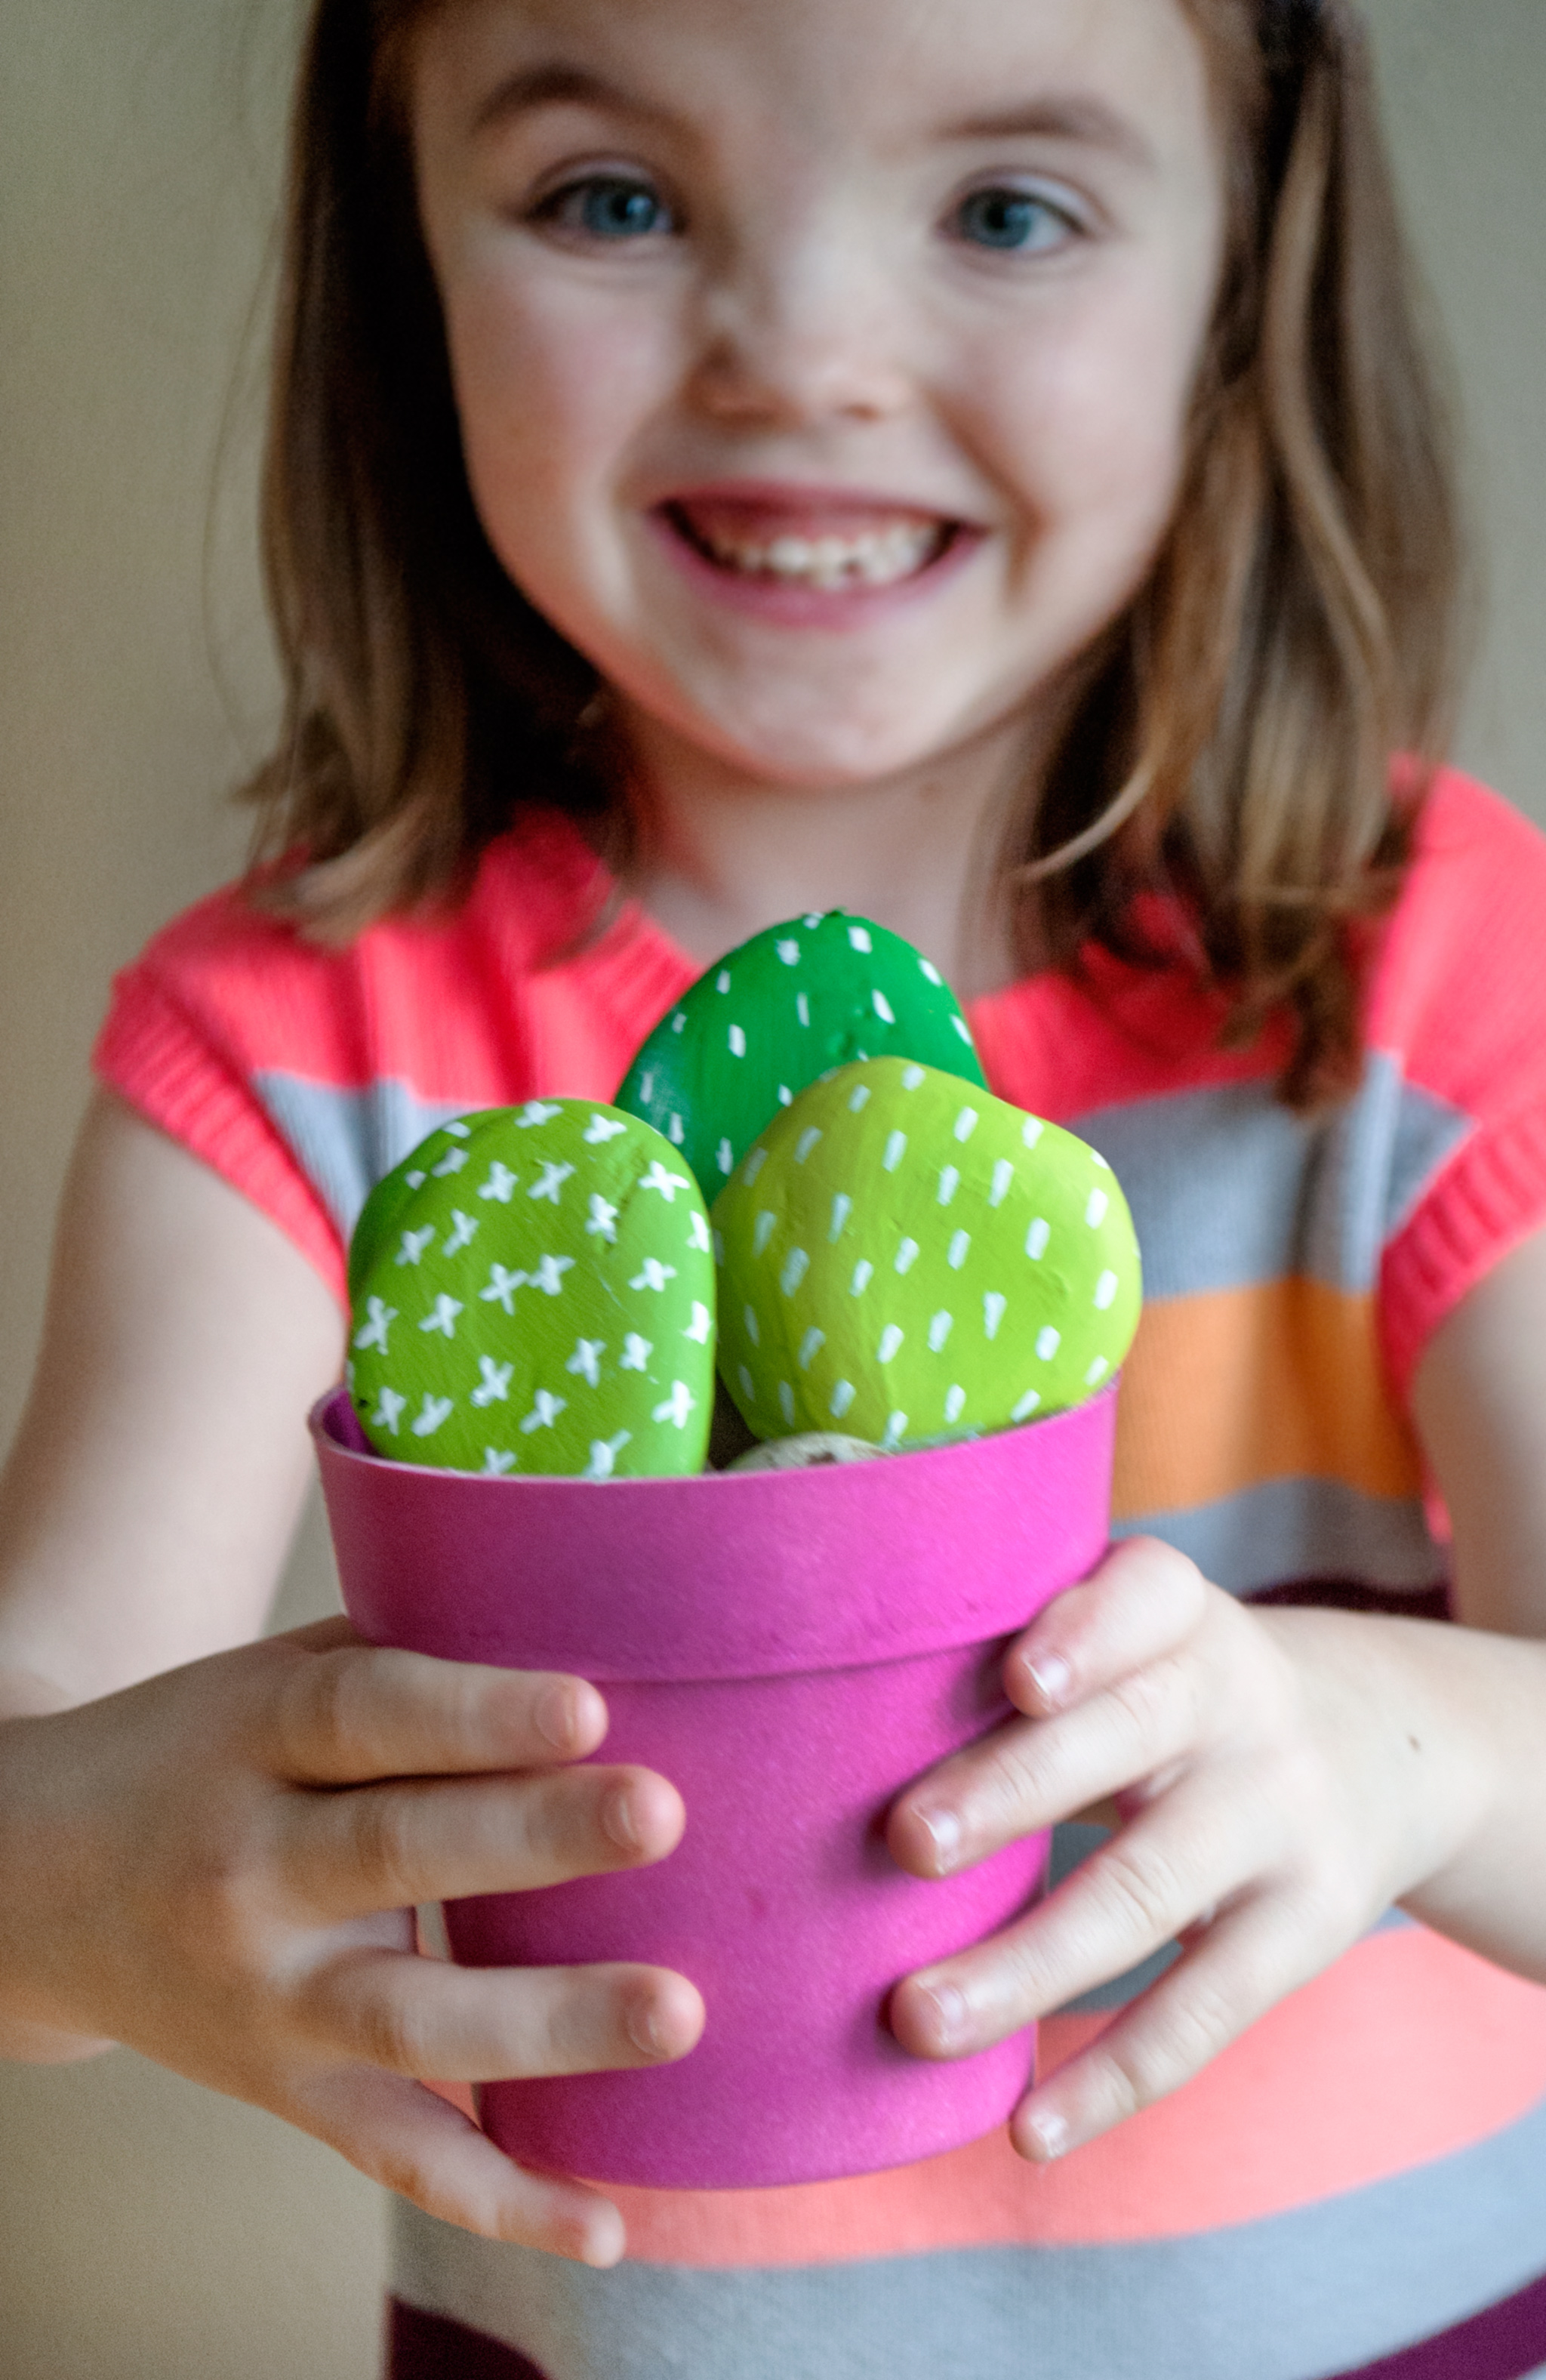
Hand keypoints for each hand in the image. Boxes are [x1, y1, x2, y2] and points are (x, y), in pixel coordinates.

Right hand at [0, 1619, 702, 2263]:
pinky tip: (604, 2224)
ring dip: (549, 2024)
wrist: (35, 1881)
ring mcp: (269, 1999)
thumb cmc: (210, 1749)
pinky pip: (400, 2157)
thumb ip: (413, 1655)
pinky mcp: (290, 2094)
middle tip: (659, 1813)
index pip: (367, 1714)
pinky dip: (500, 2198)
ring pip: (411, 2019)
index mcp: (253, 1738)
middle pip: (396, 1854)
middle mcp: (250, 1871)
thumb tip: (603, 1628)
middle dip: (532, 1836)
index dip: (474, 1712)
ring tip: (677, 2012)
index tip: (588, 1703)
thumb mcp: (277, 1674)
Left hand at [886, 1539, 1489, 2161]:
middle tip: (902, 1844)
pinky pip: (1203, 2013)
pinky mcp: (1307, 1928)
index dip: (1085, 1634)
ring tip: (916, 2018)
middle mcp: (1241, 1704)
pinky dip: (1112, 2079)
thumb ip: (1021, 1663)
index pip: (1146, 1596)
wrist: (1387, 1746)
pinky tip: (1028, 2131)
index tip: (1014, 1681)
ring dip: (1025, 1966)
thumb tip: (820, 1740)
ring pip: (1148, 1895)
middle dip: (1012, 1793)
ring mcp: (1283, 1820)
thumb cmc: (1175, 1690)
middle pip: (1129, 1742)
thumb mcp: (1137, 1642)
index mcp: (1182, 1614)